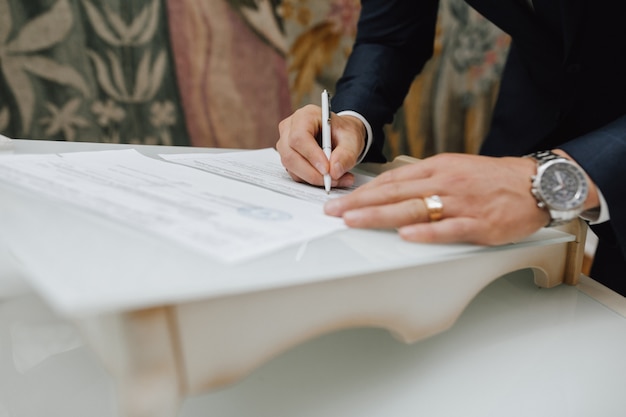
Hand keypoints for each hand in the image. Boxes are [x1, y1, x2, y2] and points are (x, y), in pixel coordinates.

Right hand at [276, 105, 365, 187]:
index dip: (312, 155)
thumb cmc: (343, 132)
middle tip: (332, 180)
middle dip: (312, 173)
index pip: (299, 137)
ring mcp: (286, 144)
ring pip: (291, 167)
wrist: (340, 135)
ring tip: (337, 179)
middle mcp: (290, 128)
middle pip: (290, 155)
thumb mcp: (352, 140)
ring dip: (313, 178)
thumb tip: (335, 171)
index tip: (327, 170)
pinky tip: (328, 178)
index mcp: (305, 116)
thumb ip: (346, 154)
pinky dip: (311, 180)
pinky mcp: (288, 158)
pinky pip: (295, 174)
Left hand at [324, 153, 549, 245]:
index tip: (340, 201)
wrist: (534, 183)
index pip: (392, 180)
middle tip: (334, 213)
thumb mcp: (453, 168)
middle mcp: (444, 183)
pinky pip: (449, 228)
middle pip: (395, 194)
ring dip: (381, 216)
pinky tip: (406, 236)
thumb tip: (390, 190)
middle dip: (360, 204)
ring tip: (354, 222)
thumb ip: (423, 179)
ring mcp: (461, 203)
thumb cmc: (490, 178)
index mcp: (436, 168)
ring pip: (415, 209)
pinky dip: (427, 233)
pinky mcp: (479, 223)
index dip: (363, 192)